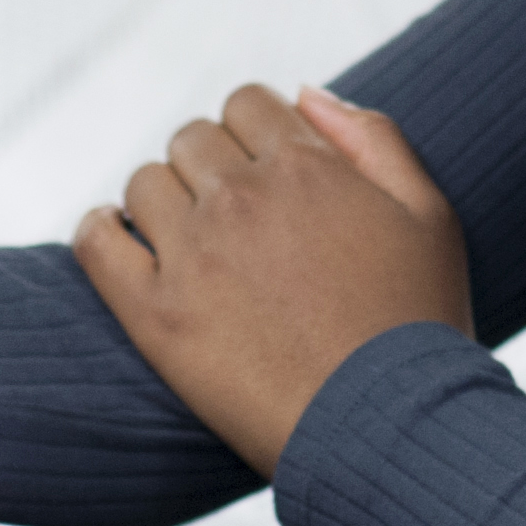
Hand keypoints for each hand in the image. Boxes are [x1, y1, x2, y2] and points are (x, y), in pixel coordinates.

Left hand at [76, 84, 468, 477]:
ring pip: (145, 182)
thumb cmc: (417, 326)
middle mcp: (241, 198)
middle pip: (192, 139)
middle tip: (236, 217)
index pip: (247, 103)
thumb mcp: (430, 215)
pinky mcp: (154, 316)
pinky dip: (100, 230)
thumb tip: (307, 94)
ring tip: (191, 242)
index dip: (257, 133)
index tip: (266, 172)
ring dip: (165, 199)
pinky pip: (95, 242)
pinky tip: (118, 239)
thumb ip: (373, 137)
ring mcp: (192, 255)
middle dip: (212, 166)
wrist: (388, 431)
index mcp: (306, 166)